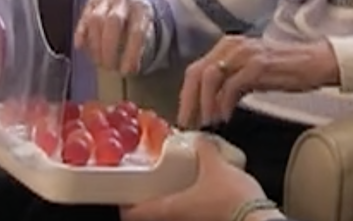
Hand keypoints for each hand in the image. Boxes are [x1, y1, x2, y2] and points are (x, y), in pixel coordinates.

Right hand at [73, 0, 152, 74]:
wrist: (132, 2)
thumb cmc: (137, 24)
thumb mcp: (146, 34)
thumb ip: (138, 50)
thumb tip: (129, 70)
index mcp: (142, 9)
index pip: (137, 32)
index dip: (130, 54)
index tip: (126, 71)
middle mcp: (124, 0)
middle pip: (113, 21)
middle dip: (108, 48)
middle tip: (108, 66)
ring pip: (95, 19)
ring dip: (95, 44)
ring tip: (98, 61)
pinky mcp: (93, 1)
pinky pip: (84, 17)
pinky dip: (80, 34)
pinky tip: (80, 47)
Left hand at [121, 136, 277, 220]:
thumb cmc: (233, 199)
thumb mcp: (216, 166)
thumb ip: (204, 150)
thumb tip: (199, 140)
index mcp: (169, 208)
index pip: (132, 213)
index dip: (122, 203)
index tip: (119, 192)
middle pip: (150, 215)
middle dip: (146, 200)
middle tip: (146, 184)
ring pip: (170, 216)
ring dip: (167, 203)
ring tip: (170, 186)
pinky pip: (188, 216)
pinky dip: (186, 206)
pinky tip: (196, 194)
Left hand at [177, 36, 339, 127]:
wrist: (316, 62)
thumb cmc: (286, 69)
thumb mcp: (251, 74)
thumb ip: (231, 82)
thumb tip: (212, 103)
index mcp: (228, 46)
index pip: (196, 69)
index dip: (186, 95)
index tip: (185, 116)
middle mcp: (233, 46)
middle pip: (197, 72)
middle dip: (189, 101)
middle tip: (188, 123)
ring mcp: (246, 53)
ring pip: (211, 77)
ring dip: (205, 103)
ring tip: (208, 122)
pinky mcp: (259, 64)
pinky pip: (233, 85)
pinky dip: (225, 103)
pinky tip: (227, 116)